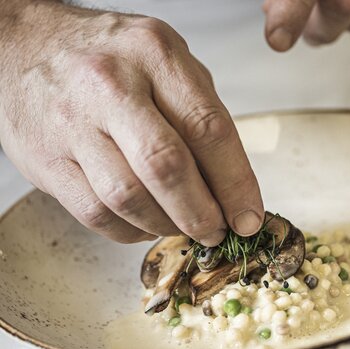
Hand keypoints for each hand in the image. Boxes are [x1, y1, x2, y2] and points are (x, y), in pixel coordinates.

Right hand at [0, 1, 263, 244]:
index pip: (208, 128)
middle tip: (218, 231)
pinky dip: (130, 230)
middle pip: (168, 166)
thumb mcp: (165, 59)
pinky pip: (95, 212)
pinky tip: (146, 224)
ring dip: (167, 225)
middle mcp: (112, 86)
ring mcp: (74, 123)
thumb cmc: (108, 55)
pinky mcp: (46, 159)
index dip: (236, 182)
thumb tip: (231, 181)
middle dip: (202, 213)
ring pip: (129, 197)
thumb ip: (199, 110)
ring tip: (182, 226)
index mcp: (155, 55)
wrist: (28, 45)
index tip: (249, 215)